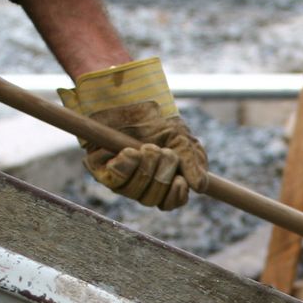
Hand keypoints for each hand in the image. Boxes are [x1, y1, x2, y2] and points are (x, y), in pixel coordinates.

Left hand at [59, 58, 208, 210]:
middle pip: (153, 199)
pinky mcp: (102, 171)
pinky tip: (128, 151)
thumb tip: (200, 186)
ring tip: (145, 147)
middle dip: (161, 175)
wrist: (126, 99)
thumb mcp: (180, 138)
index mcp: (161, 180)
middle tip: (162, 152)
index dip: (175, 196)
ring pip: (135, 192)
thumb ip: (192, 161)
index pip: (170, 202)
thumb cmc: (154, 119)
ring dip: (145, 167)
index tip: (180, 181)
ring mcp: (120, 180)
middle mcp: (140, 184)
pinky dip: (127, 165)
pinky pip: (117, 180)